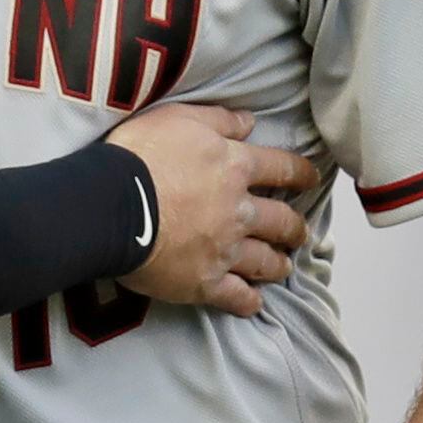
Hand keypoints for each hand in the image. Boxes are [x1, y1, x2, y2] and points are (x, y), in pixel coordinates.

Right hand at [106, 105, 316, 316]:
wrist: (110, 203)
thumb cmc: (140, 155)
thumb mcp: (179, 118)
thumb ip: (219, 120)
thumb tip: (249, 121)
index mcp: (235, 167)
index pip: (282, 168)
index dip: (300, 173)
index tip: (311, 178)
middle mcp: (239, 211)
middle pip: (281, 221)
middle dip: (295, 227)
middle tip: (300, 232)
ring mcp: (224, 250)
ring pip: (264, 261)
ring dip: (277, 264)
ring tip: (283, 266)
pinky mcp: (204, 281)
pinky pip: (234, 297)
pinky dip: (247, 302)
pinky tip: (253, 304)